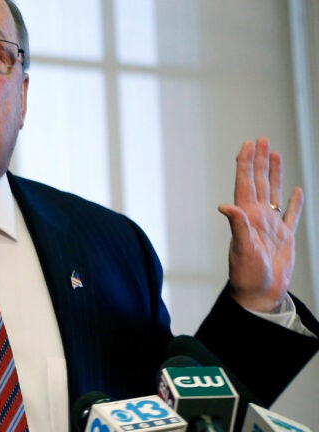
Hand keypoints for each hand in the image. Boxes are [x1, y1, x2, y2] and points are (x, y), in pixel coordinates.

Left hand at [218, 137, 302, 311]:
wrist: (259, 293)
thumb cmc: (246, 274)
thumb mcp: (241, 248)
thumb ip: (237, 226)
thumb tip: (225, 206)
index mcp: (246, 216)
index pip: (245, 183)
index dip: (246, 163)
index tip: (247, 144)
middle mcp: (257, 216)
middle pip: (258, 181)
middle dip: (259, 160)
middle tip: (261, 139)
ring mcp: (271, 225)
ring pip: (273, 192)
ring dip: (274, 173)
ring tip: (275, 154)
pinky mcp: (284, 237)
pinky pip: (291, 214)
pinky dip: (294, 201)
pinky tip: (296, 190)